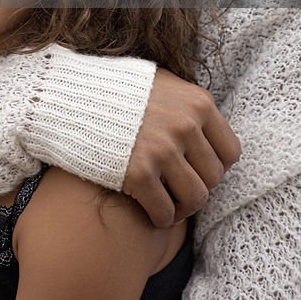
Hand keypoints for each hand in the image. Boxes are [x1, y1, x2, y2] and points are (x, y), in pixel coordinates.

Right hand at [123, 68, 240, 227]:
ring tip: (166, 201)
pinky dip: (159, 216)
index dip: (213, 164)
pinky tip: (148, 207)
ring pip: (196, 199)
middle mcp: (185, 124)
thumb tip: (209, 129)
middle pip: (213, 178)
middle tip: (174, 184)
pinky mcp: (138, 173)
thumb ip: (187, 104)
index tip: (193, 166)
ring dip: (181, 206)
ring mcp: (162, 149)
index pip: (230, 152)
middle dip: (195, 184)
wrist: (70, 95)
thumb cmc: (116, 90)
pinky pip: (165, 212)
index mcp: (197, 102)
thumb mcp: (160, 83)